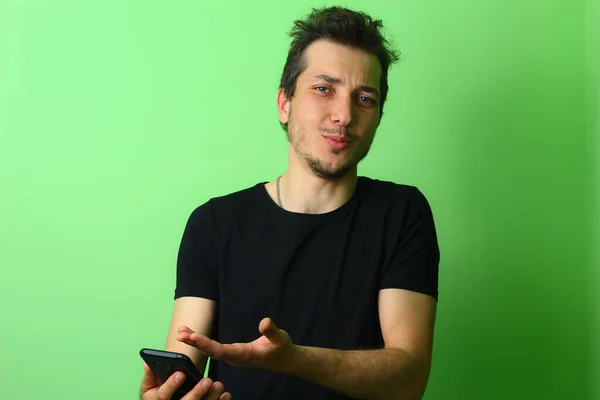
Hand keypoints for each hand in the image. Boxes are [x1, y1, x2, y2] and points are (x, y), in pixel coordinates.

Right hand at [140, 362, 230, 399]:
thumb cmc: (157, 395)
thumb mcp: (149, 386)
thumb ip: (150, 376)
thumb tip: (147, 364)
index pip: (162, 395)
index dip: (171, 385)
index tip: (180, 374)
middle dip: (196, 393)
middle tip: (207, 380)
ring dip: (210, 397)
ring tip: (218, 385)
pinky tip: (225, 395)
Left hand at [177, 317, 294, 370]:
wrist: (285, 361)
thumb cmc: (282, 349)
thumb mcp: (281, 338)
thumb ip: (272, 331)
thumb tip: (264, 321)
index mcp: (245, 355)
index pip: (221, 350)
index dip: (206, 344)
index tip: (193, 336)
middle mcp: (236, 358)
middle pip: (212, 351)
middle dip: (196, 342)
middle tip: (181, 333)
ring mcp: (233, 357)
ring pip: (211, 351)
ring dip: (196, 342)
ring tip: (182, 332)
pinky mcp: (233, 354)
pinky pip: (214, 349)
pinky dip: (203, 342)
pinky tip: (193, 336)